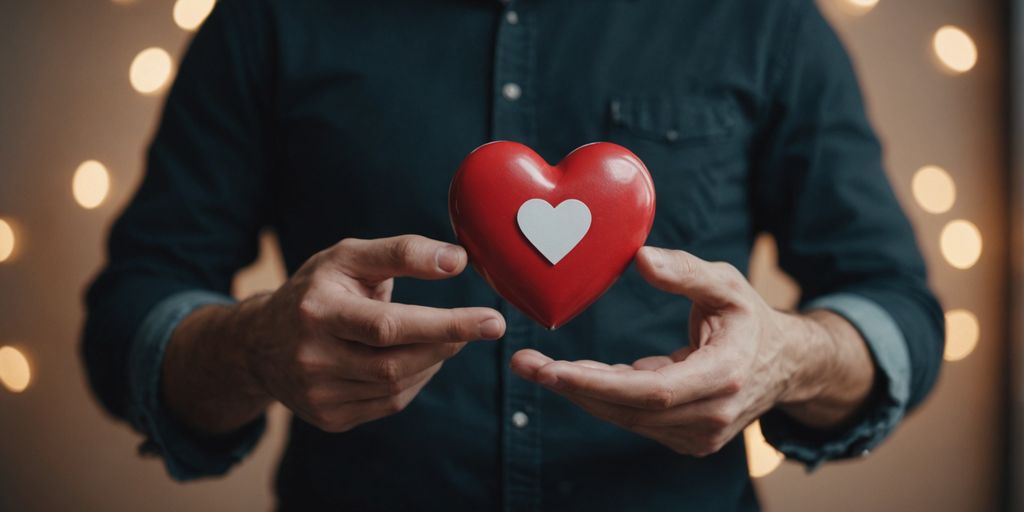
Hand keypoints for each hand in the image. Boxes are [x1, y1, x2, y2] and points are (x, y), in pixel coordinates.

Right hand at [165, 235, 504, 433]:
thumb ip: (403, 252)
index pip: (389, 325)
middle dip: (449, 342)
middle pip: (397, 362)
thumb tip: (459, 260)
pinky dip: (415, 380)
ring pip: (397, 386)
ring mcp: (318, 394)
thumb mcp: (350, 257)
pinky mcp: (328, 418)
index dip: (444, 324)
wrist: (258, 342)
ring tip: (444, 336)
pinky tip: (416, 358)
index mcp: (318, 311)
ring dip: (434, 361)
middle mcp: (312, 358)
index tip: (492, 320)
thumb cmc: (317, 288)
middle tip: (483, 324)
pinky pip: (388, 404)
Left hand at [510, 246, 873, 455]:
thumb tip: (638, 257)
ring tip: (541, 364)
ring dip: (582, 392)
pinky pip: (636, 420)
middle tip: (526, 364)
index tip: (553, 370)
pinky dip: (604, 398)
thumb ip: (684, 271)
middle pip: (630, 410)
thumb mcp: (727, 283)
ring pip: (627, 419)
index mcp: (724, 376)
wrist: (786, 365)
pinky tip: (579, 373)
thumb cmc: (751, 318)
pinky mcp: (689, 440)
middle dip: (573, 387)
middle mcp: (713, 415)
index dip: (599, 385)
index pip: (652, 393)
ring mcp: (702, 435)